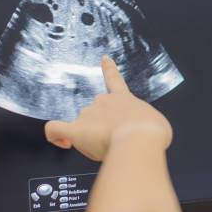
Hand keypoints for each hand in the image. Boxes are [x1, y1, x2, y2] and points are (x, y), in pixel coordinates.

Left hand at [44, 55, 172, 160]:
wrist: (139, 140)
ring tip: (105, 151)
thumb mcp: (156, 124)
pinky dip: (55, 136)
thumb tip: (142, 131)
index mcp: (124, 99)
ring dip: (90, 138)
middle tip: (114, 143)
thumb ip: (145, 124)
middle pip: (96, 111)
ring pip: (81, 125)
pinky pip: (55, 129)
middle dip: (103, 127)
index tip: (104, 60)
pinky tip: (62, 142)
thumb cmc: (150, 133)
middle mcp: (103, 102)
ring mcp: (88, 115)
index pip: (114, 80)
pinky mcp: (76, 130)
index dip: (109, 69)